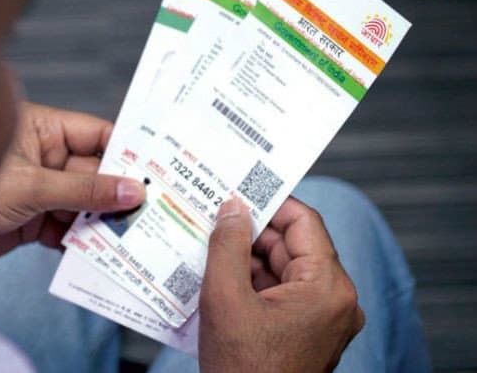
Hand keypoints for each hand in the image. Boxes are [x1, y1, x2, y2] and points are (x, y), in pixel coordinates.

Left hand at [0, 101, 144, 272]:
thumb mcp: (31, 187)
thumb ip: (84, 190)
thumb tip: (132, 190)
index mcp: (42, 130)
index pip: (95, 134)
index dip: (126, 151)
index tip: (156, 169)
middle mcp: (43, 157)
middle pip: (95, 171)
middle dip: (118, 192)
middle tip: (152, 211)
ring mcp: (39, 189)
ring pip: (84, 202)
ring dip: (103, 220)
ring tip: (132, 235)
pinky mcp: (32, 220)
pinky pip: (68, 227)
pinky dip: (82, 240)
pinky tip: (99, 251)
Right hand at [199, 197, 363, 372]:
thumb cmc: (244, 372)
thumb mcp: (225, 299)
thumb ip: (228, 245)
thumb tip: (233, 208)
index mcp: (327, 288)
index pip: (304, 222)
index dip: (271, 202)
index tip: (240, 191)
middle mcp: (335, 301)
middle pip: (293, 246)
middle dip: (252, 233)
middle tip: (215, 218)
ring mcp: (323, 318)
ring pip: (285, 269)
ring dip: (249, 258)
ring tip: (211, 248)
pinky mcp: (308, 331)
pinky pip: (282, 292)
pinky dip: (254, 282)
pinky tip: (221, 277)